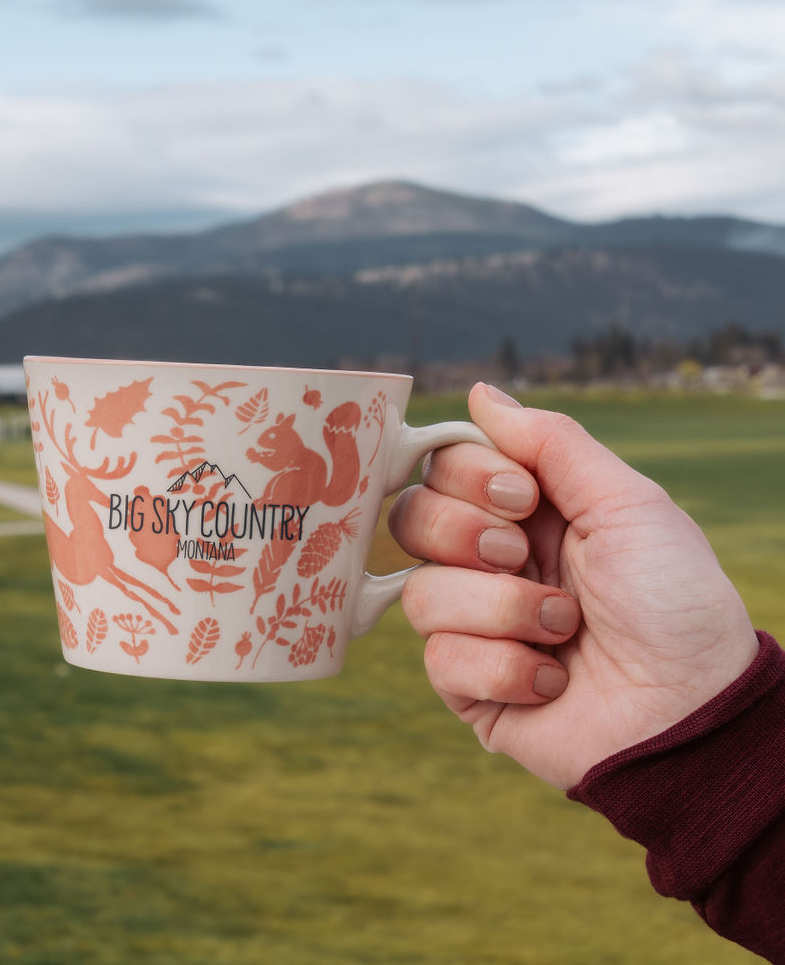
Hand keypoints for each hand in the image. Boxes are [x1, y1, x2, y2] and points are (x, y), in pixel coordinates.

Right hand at [388, 383, 758, 788]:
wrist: (693, 713)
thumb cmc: (675, 602)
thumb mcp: (627, 503)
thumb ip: (551, 442)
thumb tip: (481, 391)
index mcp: (522, 512)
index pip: (443, 467)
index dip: (466, 476)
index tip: (521, 497)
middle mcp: (488, 562)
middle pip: (410, 520)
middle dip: (465, 536)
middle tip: (523, 556)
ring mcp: (474, 625)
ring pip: (420, 594)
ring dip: (502, 610)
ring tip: (562, 630)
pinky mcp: (468, 685)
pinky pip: (439, 661)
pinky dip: (504, 668)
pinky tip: (552, 681)